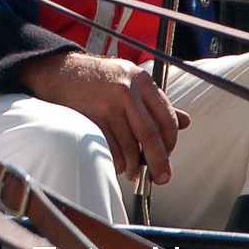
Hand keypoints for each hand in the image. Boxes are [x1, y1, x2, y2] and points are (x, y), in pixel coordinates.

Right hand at [18, 51, 192, 182]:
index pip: (167, 118)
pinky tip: (118, 163)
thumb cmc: (100, 78)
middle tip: (161, 177)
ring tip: (133, 171)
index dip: (171, 143)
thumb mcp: (131, 81)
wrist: (62, 71)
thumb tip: (186, 122)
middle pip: (151, 135)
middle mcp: (126, 91)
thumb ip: (157, 103)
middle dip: (159, 162)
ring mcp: (107, 105)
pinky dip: (117, 162)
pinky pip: (111, 149)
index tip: (168, 155)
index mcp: (142, 81)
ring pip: (130, 146)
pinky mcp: (91, 118)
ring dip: (134, 165)